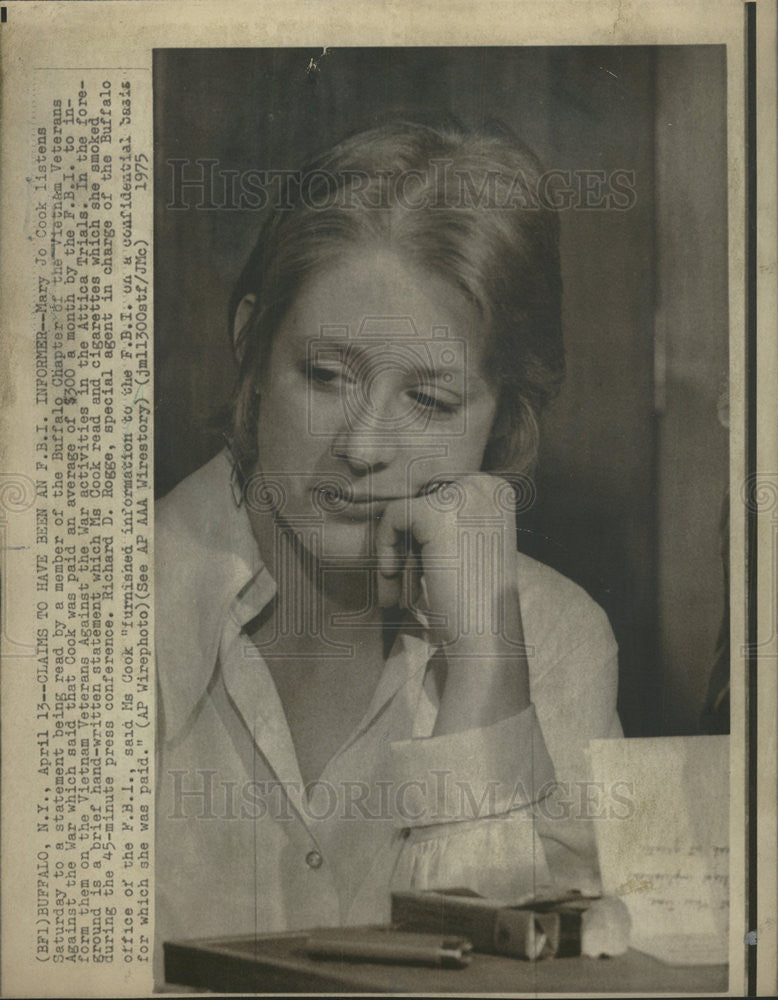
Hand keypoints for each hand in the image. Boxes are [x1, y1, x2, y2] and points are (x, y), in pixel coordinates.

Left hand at [375, 474, 530, 731]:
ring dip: (393, 552)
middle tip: (401, 585)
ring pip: (402, 510)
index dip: (420, 536)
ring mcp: (463, 494)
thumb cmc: (472, 600)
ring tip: (396, 591)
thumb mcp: (465, 546)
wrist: (485, 636)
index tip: (419, 572)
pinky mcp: (436, 511)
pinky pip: (391, 517)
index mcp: (495, 489)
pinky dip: (385, 548)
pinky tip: (393, 578)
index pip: (436, 497)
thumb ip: (444, 520)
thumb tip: (401, 500)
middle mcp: (484, 483)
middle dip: (405, 545)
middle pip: (419, 501)